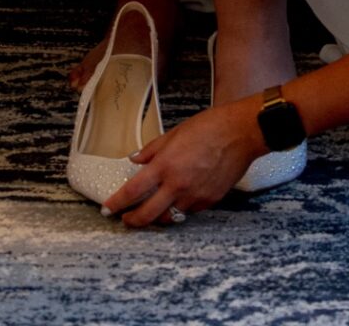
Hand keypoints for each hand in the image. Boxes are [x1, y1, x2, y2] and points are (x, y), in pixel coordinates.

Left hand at [102, 103, 259, 225]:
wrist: (241, 133)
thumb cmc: (209, 127)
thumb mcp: (175, 132)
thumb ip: (153, 149)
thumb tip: (135, 159)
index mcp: (165, 165)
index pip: (133, 191)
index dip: (117, 203)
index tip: (108, 209)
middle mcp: (177, 185)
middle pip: (147, 215)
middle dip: (132, 221)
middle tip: (126, 220)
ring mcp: (194, 197)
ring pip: (169, 218)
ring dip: (157, 217)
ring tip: (151, 211)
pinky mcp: (209, 202)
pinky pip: (188, 211)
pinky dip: (180, 208)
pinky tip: (178, 199)